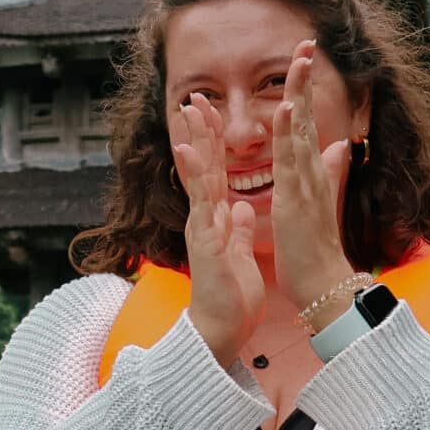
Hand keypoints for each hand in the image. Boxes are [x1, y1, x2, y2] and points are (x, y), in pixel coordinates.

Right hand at [170, 92, 262, 363]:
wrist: (221, 331)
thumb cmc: (231, 298)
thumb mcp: (240, 255)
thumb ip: (238, 230)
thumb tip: (242, 209)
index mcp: (218, 220)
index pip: (216, 173)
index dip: (213, 143)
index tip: (210, 114)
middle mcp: (205, 219)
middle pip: (202, 167)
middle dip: (198, 132)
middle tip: (193, 98)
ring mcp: (202, 228)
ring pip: (197, 179)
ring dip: (192, 144)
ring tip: (187, 115)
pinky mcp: (205, 241)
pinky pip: (200, 205)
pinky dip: (195, 179)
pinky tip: (188, 155)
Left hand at [270, 39, 359, 321]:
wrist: (323, 285)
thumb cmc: (315, 249)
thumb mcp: (319, 203)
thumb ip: (331, 171)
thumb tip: (342, 145)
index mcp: (311, 173)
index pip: (303, 124)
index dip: (302, 92)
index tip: (302, 60)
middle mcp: (312, 172)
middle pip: (305, 117)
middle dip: (305, 80)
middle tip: (305, 42)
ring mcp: (306, 184)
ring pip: (300, 131)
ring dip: (298, 95)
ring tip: (298, 61)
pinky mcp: (297, 200)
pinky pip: (291, 162)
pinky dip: (288, 135)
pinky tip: (285, 109)